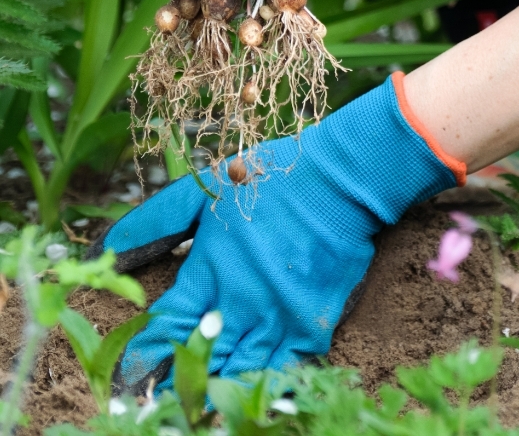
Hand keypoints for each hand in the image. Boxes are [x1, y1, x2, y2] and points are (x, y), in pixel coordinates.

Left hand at [86, 75, 459, 392]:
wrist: (339, 181)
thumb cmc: (270, 180)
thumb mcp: (204, 190)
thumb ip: (156, 221)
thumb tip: (107, 246)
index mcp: (210, 268)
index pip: (168, 326)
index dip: (146, 354)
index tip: (130, 374)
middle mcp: (240, 300)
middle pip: (199, 358)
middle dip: (176, 381)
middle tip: (158, 402)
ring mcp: (277, 317)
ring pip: (237, 371)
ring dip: (213, 391)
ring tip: (194, 409)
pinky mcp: (311, 325)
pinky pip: (280, 371)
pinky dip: (259, 385)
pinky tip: (244, 397)